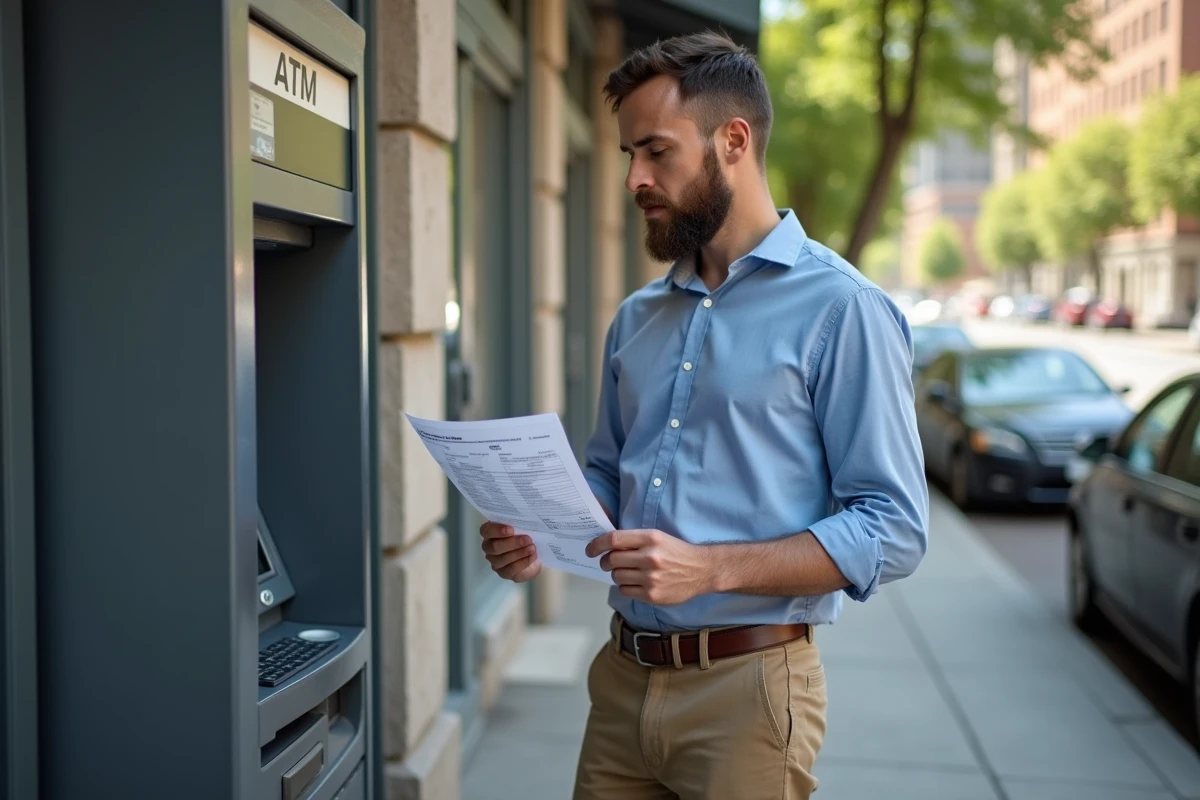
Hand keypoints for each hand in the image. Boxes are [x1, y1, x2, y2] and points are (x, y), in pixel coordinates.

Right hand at [479, 522, 541, 582]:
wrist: (535, 552)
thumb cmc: (525, 535)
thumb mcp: (523, 526)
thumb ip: (519, 521)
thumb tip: (526, 516)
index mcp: (490, 533)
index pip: (486, 531)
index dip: (497, 530)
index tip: (512, 529)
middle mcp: (489, 548)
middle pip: (494, 547)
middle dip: (512, 543)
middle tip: (528, 539)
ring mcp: (495, 562)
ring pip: (503, 559)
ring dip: (519, 553)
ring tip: (532, 548)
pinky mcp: (504, 573)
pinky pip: (511, 569)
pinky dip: (523, 562)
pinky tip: (532, 556)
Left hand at [585, 529, 713, 605]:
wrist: (702, 570)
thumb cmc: (677, 552)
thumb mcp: (657, 537)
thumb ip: (634, 540)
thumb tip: (606, 546)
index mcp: (650, 538)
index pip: (613, 540)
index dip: (597, 545)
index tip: (590, 550)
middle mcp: (650, 557)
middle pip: (611, 560)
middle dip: (605, 562)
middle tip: (608, 563)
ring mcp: (651, 578)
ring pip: (616, 577)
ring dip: (617, 575)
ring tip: (628, 572)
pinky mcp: (652, 595)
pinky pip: (625, 591)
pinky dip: (625, 587)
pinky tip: (636, 582)